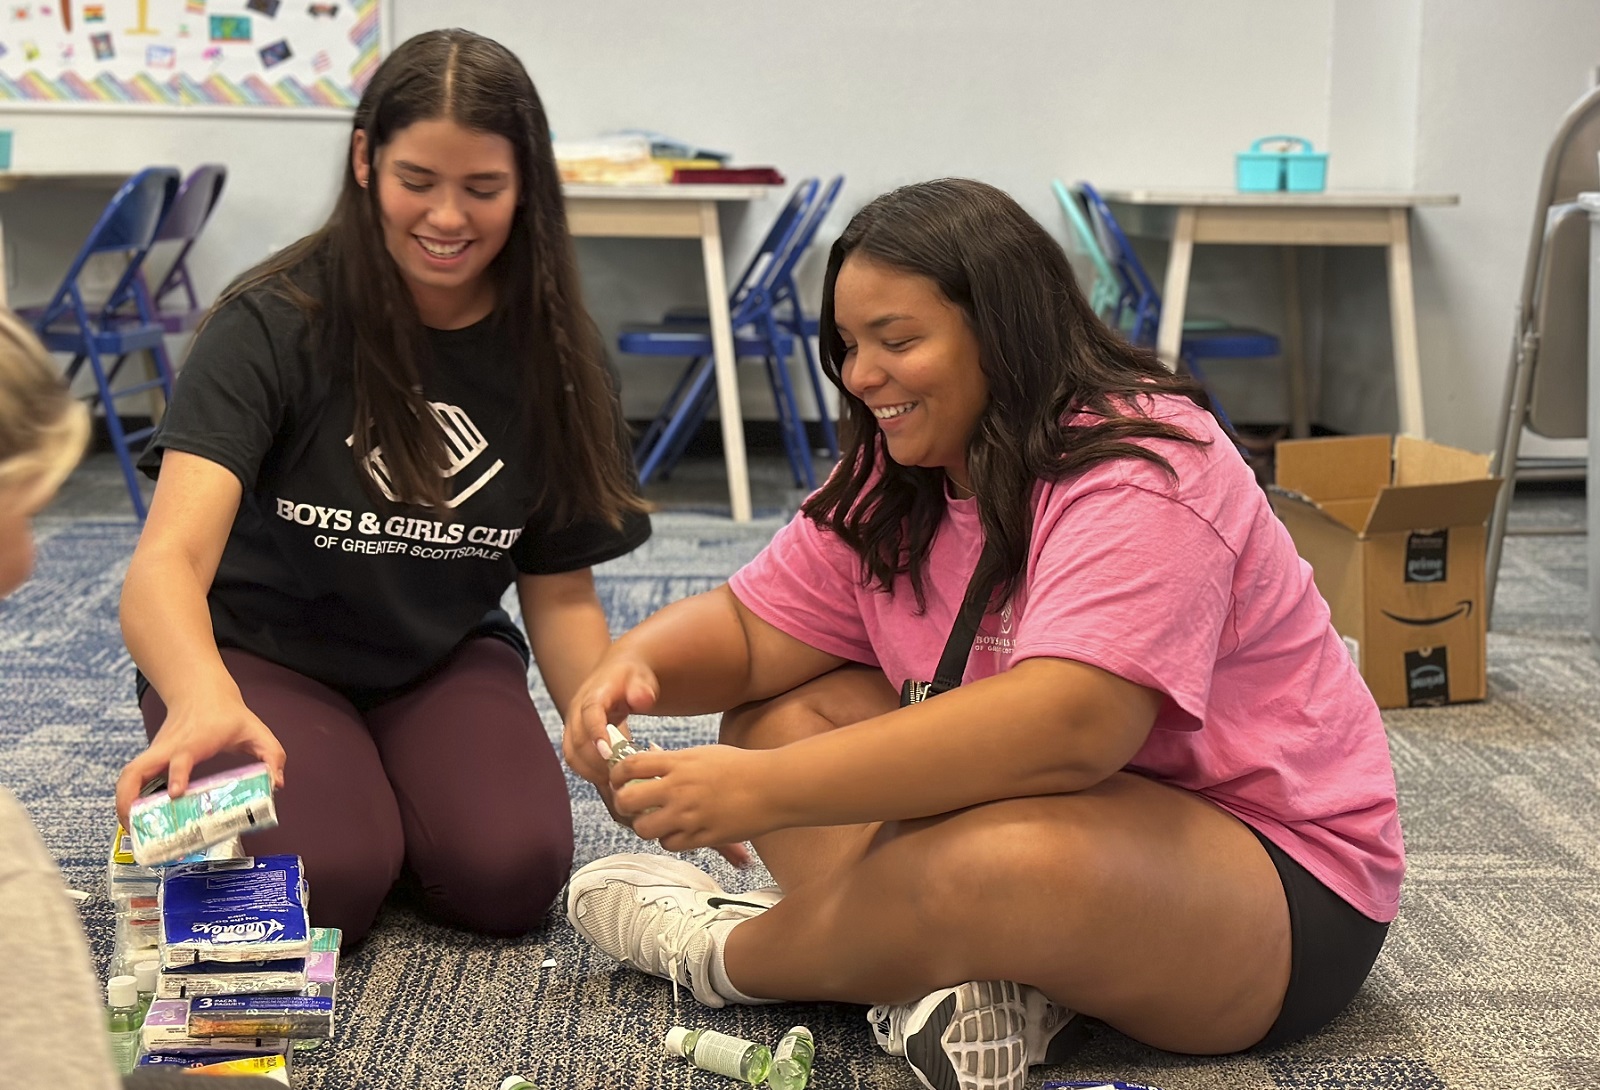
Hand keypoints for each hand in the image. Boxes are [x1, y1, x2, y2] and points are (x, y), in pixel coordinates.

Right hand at [114, 690, 286, 828]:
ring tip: (130, 830)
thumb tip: (275, 783)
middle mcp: (168, 749)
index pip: (180, 759)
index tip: (176, 794)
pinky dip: (128, 797)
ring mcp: (156, 753)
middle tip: (134, 827)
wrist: (201, 693)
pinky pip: (133, 778)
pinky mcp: (152, 758)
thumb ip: (272, 755)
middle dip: (129, 799)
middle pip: (136, 770)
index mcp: (194, 743)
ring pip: (128, 775)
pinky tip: (134, 818)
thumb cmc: (228, 716)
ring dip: (123, 801)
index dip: (177, 775)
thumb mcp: (256, 731)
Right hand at [561, 654, 660, 789]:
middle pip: (578, 739)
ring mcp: (572, 724)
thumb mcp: (641, 678)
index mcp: (594, 693)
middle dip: (597, 761)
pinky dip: (588, 772)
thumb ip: (643, 689)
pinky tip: (608, 778)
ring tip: (615, 780)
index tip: (608, 753)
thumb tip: (642, 700)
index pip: (590, 713)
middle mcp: (577, 709)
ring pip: (572, 754)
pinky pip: (574, 759)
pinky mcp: (573, 736)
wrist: (615, 673)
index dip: (596, 733)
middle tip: (620, 775)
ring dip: (591, 771)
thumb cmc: (630, 678)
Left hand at [610, 744, 775, 852]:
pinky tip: (679, 831)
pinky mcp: (702, 836)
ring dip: (646, 827)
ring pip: (644, 829)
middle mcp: (679, 788)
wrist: (774, 786)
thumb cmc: (742, 767)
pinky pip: (669, 844)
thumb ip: (674, 762)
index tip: (619, 780)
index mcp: (678, 763)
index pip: (629, 766)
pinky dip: (669, 840)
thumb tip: (648, 766)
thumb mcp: (703, 754)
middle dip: (623, 804)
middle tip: (631, 806)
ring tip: (656, 822)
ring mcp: (689, 814)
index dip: (617, 774)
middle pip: (627, 800)